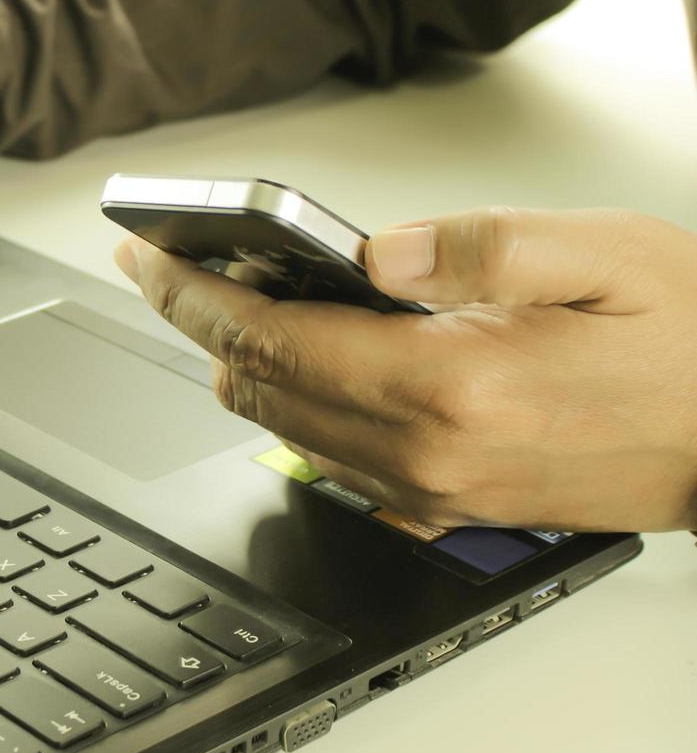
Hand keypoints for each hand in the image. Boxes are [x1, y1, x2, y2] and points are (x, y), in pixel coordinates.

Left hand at [114, 207, 696, 531]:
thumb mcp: (606, 253)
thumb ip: (479, 245)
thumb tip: (377, 248)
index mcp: (452, 384)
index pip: (269, 335)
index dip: (189, 290)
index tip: (146, 250)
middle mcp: (427, 452)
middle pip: (255, 387)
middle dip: (197, 321)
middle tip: (168, 264)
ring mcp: (432, 491)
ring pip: (283, 427)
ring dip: (240, 362)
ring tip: (222, 296)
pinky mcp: (446, 507)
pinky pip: (333, 459)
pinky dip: (292, 404)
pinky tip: (298, 355)